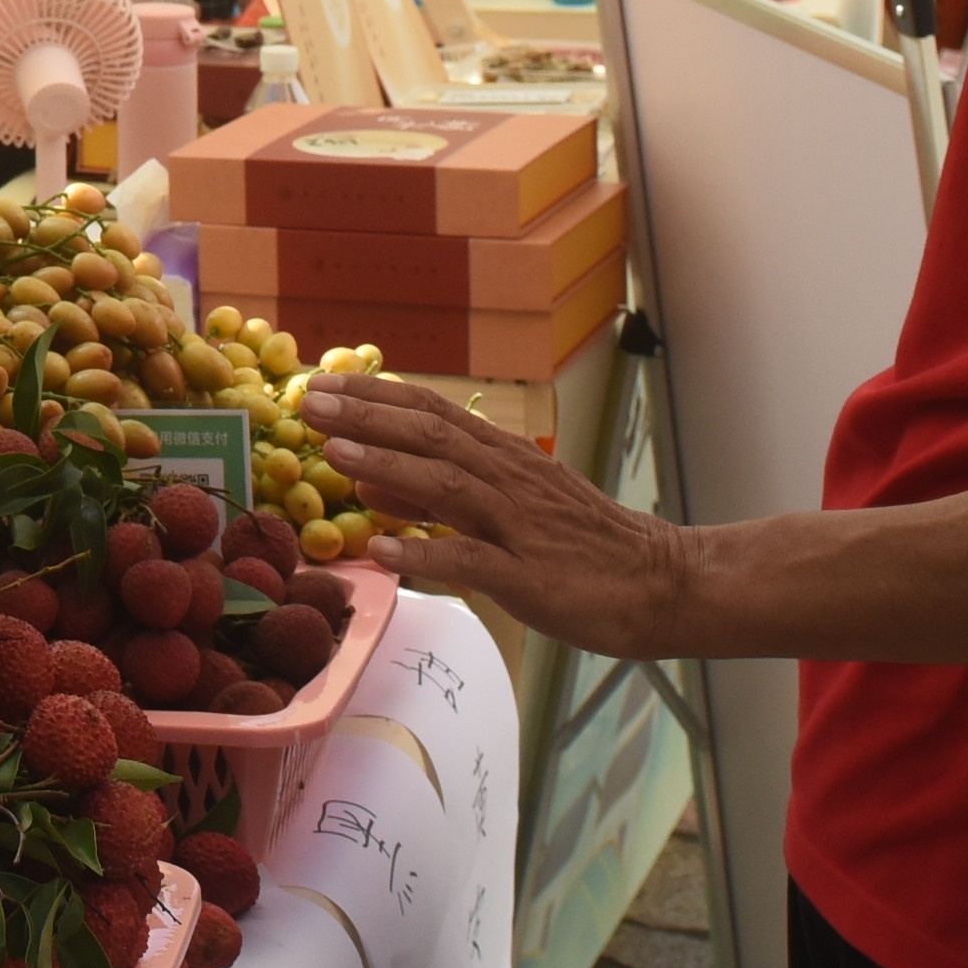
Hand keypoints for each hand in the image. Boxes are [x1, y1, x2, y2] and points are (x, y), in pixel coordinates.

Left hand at [301, 376, 705, 658]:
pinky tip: (385, 552)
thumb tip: (369, 482)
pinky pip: (472, 560)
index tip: (321, 383)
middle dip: (366, 418)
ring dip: (388, 468)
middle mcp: (510, 481)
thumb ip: (437, 496)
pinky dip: (426, 552)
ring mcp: (520, 527)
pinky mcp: (530, 577)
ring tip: (333, 457)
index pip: (431, 412)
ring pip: (448, 485)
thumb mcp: (508, 508)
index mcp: (504, 460)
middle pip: (432, 436)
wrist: (659, 583)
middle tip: (308, 404)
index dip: (374, 395)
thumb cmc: (581, 547)